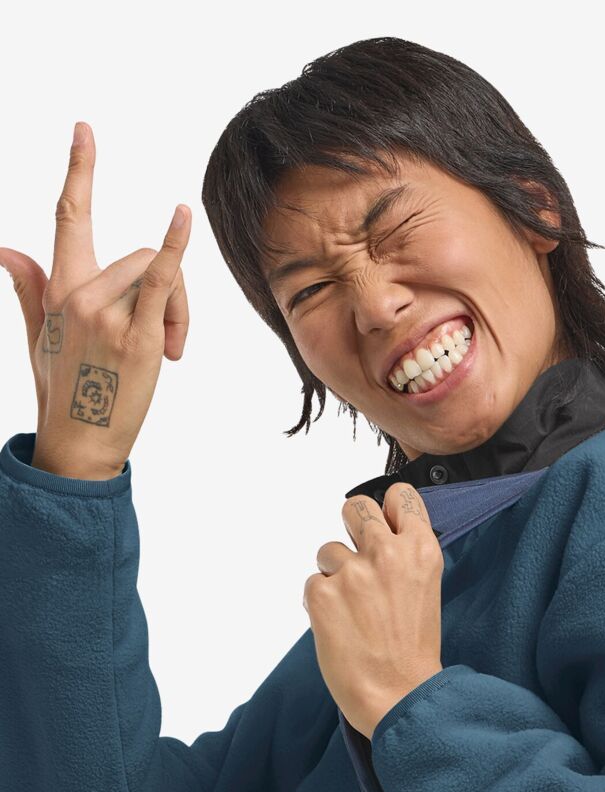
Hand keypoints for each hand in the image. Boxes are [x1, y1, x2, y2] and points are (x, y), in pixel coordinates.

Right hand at [0, 120, 190, 478]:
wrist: (80, 444)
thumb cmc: (65, 394)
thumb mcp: (39, 337)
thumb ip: (27, 288)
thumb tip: (4, 248)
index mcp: (58, 289)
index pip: (67, 217)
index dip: (78, 170)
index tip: (84, 129)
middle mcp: (79, 295)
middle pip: (142, 257)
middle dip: (166, 293)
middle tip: (167, 341)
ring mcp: (106, 314)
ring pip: (159, 276)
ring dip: (178, 311)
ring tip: (168, 352)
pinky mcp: (136, 337)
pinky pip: (162, 280)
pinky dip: (175, 247)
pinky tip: (182, 216)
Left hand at [304, 481, 445, 739]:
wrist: (399, 697)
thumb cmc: (412, 653)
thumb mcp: (424, 592)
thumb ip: (406, 558)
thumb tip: (379, 535)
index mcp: (421, 551)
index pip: (400, 497)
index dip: (387, 510)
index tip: (384, 525)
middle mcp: (388, 554)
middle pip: (355, 507)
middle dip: (351, 528)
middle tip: (357, 561)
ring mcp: (353, 572)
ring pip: (327, 550)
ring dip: (333, 575)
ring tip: (352, 611)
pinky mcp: (322, 594)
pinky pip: (311, 584)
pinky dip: (320, 604)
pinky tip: (340, 628)